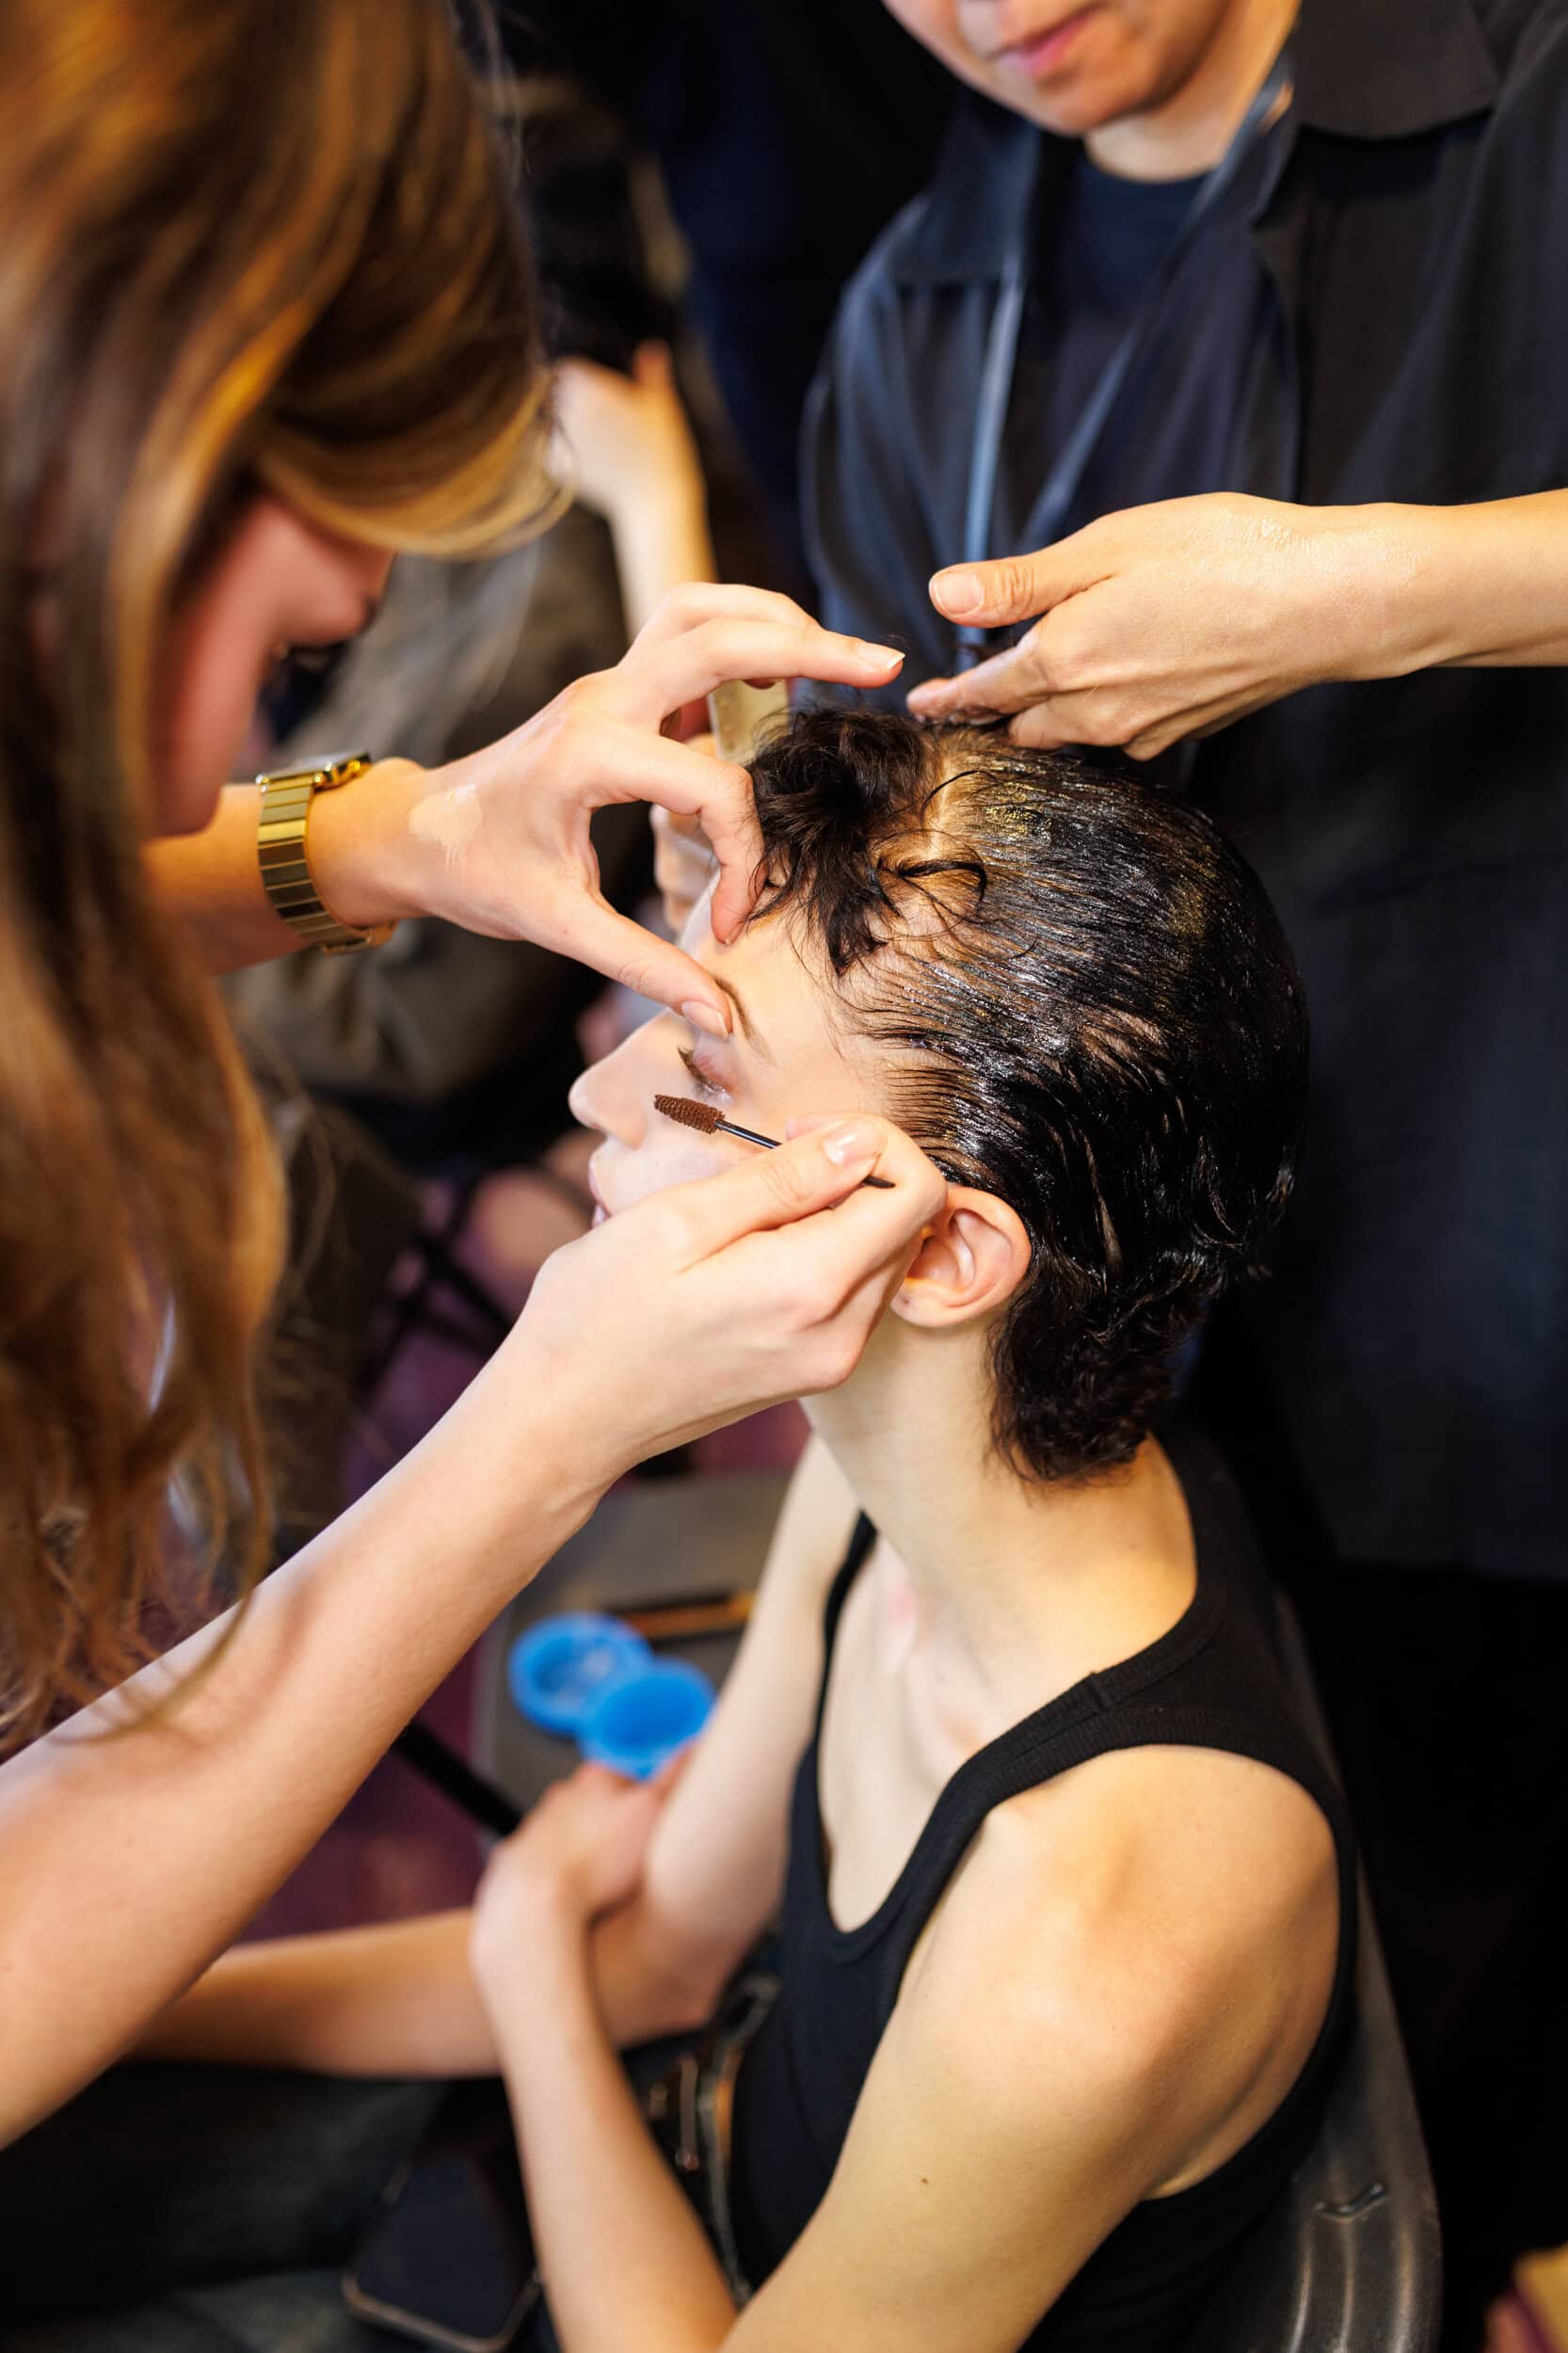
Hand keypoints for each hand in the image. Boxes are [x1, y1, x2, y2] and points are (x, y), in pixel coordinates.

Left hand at [328, 584, 901, 1034]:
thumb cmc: (478, 874)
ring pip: (700, 609)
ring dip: (773, 622)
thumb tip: (717, 1014)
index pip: (714, 790)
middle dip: (808, 646)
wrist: (416, 831)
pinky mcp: (615, 687)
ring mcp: (608, 683)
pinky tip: (777, 680)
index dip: (742, 863)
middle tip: (883, 664)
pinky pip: (685, 632)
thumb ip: (642, 966)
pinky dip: (740, 638)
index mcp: (590, 756)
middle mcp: (602, 699)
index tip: (728, 926)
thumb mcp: (557, 925)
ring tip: (837, 656)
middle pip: (718, 638)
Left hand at [471, 1762, 677, 1987]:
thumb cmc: (594, 1863)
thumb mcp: (652, 1812)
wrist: (536, 1907)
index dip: (651, 1806)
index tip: (658, 1828)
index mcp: (594, 1779)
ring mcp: (535, 1830)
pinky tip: (579, 1898)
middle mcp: (560, 1798)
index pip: (631, 1780)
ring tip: (608, 1886)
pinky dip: (561, 1877)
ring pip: (572, 1835)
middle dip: (616, 1829)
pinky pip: (548, 1866)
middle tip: (636, 1861)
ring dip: (588, 1853)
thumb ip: (673, 1777)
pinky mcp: (518, 1863)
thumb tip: (692, 1747)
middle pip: (599, 1807)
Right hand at [489, 1111, 946, 1495]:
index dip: (872, 1139)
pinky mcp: (816, 1369)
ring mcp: (832, 1359)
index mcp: (812, 1288)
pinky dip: (827, 1251)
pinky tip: (755, 1248)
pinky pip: (856, 1290)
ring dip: (841, 1212)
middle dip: (858, 1172)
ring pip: (887, 1255)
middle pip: (909, 1223)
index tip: (799, 1130)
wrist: (566, 1418)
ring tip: (753, 1208)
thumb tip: (861, 1141)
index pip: (918, 1192)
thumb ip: (783, 1179)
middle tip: (772, 1159)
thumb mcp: (678, 1220)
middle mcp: (841, 1333)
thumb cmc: (599, 1314)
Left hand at [550, 345, 702, 535]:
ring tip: (582, 431)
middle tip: (584, 407)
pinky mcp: (557, 466)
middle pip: (552, 393)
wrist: (654, 498)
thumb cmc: (663, 448)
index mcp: (593, 389)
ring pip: (546, 420)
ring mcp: (562, 440)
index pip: (565, 368)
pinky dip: (556, 448)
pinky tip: (580, 453)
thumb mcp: (663, 404)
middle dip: (563, 396)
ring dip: (557, 421)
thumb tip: (650, 348)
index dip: (574, 373)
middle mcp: (571, 411)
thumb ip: (652, 372)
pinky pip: (546, 448)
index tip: (583, 381)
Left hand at [909, 494, 1410, 758]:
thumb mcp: (1106, 546)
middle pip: (1023, 726)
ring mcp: (1145, 730)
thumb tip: (945, 597)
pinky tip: (1114, 690)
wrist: (1326, 602)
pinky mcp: (1186, 731)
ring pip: (1072, 736)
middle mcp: (1097, 712)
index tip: (924, 704)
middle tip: (968, 702)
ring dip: (1045, 720)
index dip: (949, 698)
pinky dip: (1102, 718)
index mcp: (1064, 662)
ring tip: (1029, 699)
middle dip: (993, 716)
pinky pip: (1123, 735)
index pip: (984, 693)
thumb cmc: (1223, 556)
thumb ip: (1021, 582)